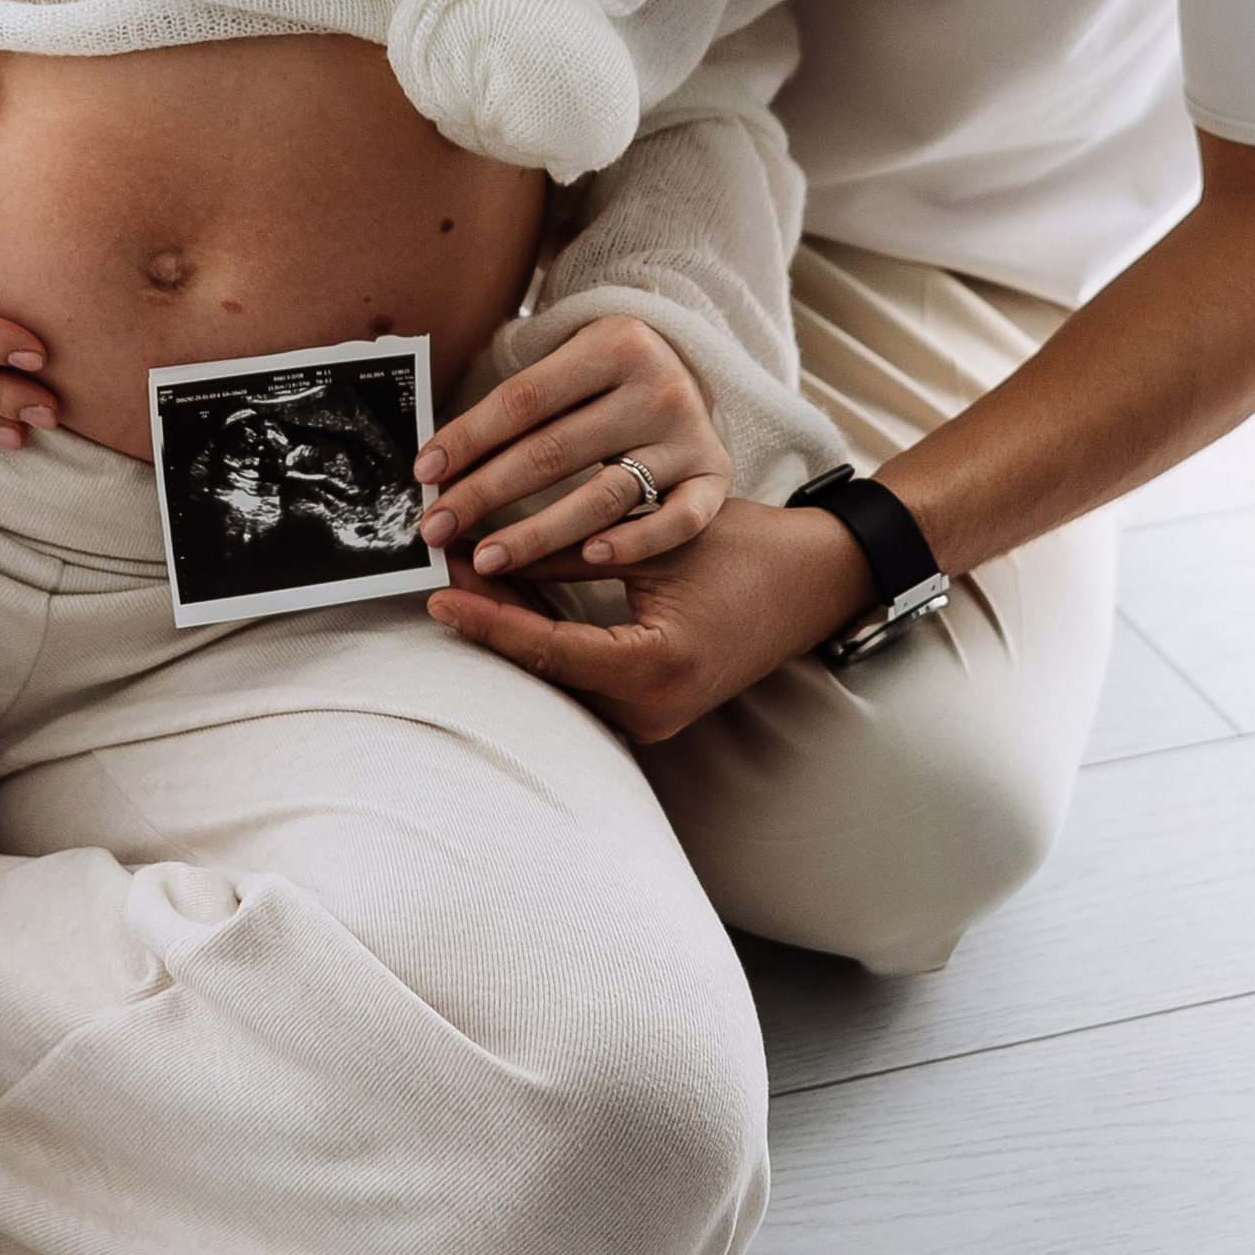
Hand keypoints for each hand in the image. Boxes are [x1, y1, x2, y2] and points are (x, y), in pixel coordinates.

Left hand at [414, 316, 732, 577]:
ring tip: (488, 558)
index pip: (525, 399)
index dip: (469, 437)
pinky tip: (590, 557)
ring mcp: (690, 436)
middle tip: (436, 529)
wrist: (692, 371)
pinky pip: (675, 520)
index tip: (425, 474)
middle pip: (554, 450)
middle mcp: (658, 388)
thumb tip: (437, 464)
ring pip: (604, 494)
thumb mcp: (570, 363)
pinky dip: (635, 540)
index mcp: (616, 345)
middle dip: (485, 494)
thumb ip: (516, 408)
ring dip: (538, 532)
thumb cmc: (607, 377)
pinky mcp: (714, 479)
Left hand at [425, 492, 870, 744]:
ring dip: (514, 628)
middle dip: (491, 619)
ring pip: (560, 677)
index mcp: (656, 669)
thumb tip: (491, 546)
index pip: (548, 650)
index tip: (439, 592)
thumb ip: (574, 550)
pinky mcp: (652, 707)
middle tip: (442, 571)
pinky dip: (547, 638)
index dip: (488, 619)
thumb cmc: (748, 550)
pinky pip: (583, 676)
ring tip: (465, 579)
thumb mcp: (654, 537)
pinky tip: (510, 600)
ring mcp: (653, 718)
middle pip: (546, 670)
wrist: (815, 583)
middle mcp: (652, 711)